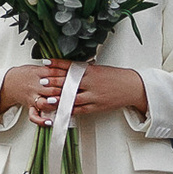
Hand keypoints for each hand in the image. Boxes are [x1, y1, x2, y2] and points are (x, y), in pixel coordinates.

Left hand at [0, 60, 147, 126]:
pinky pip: (80, 109)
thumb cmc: (115, 77)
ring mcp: (93, 95)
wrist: (131, 87)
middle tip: (41, 81)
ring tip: (47, 98)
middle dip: (53, 82)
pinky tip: (61, 111)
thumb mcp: (99, 69)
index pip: (70, 66)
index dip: (56, 65)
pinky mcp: (96, 106)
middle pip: (68, 82)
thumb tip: (69, 69)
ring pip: (72, 97)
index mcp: (91, 71)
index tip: (46, 63)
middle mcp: (91, 82)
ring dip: (59, 98)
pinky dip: (70, 110)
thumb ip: (85, 71)